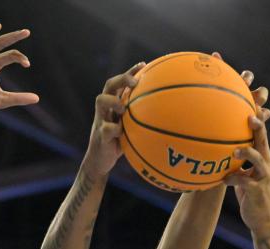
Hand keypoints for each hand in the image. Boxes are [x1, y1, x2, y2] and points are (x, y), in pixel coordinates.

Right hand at [82, 62, 144, 176]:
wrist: (100, 162)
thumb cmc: (119, 144)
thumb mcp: (131, 130)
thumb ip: (142, 120)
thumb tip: (169, 115)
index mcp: (113, 105)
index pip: (120, 82)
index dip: (130, 72)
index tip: (143, 65)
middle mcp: (105, 109)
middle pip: (109, 85)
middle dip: (121, 79)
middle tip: (134, 82)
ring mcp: (100, 120)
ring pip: (100, 101)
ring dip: (113, 101)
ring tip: (123, 107)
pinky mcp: (100, 135)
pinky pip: (106, 129)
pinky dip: (114, 129)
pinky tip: (122, 132)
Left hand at [223, 67, 269, 235]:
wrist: (261, 220)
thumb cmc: (249, 195)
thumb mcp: (243, 174)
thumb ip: (235, 161)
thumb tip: (217, 149)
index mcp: (262, 157)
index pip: (260, 133)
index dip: (257, 116)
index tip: (251, 101)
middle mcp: (266, 163)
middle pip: (263, 140)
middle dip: (258, 127)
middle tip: (250, 115)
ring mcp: (264, 176)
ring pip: (258, 160)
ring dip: (247, 153)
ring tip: (235, 150)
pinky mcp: (258, 190)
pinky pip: (244, 181)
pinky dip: (232, 179)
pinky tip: (222, 180)